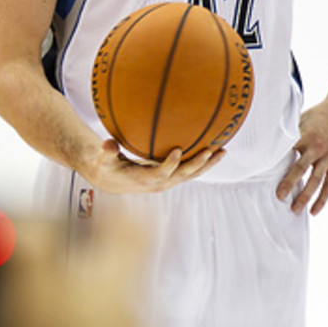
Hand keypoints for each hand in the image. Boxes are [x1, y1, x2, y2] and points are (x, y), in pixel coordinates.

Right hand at [82, 138, 224, 193]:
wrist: (113, 181)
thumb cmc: (108, 167)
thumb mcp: (103, 161)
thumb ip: (106, 153)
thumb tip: (108, 143)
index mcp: (143, 179)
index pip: (159, 174)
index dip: (169, 165)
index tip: (178, 150)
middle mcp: (159, 182)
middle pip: (182, 176)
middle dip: (196, 164)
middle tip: (209, 151)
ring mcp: (168, 181)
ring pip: (191, 174)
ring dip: (208, 164)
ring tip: (223, 151)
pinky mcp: (172, 177)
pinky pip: (191, 171)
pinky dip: (204, 162)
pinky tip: (216, 150)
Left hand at [276, 92, 327, 214]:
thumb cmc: (323, 112)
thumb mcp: (304, 116)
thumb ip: (290, 131)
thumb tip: (268, 139)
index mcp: (305, 134)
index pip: (286, 151)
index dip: (275, 162)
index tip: (262, 174)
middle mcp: (317, 146)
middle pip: (300, 168)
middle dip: (288, 182)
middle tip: (278, 196)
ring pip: (315, 179)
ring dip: (305, 195)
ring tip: (295, 209)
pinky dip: (322, 198)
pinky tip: (314, 211)